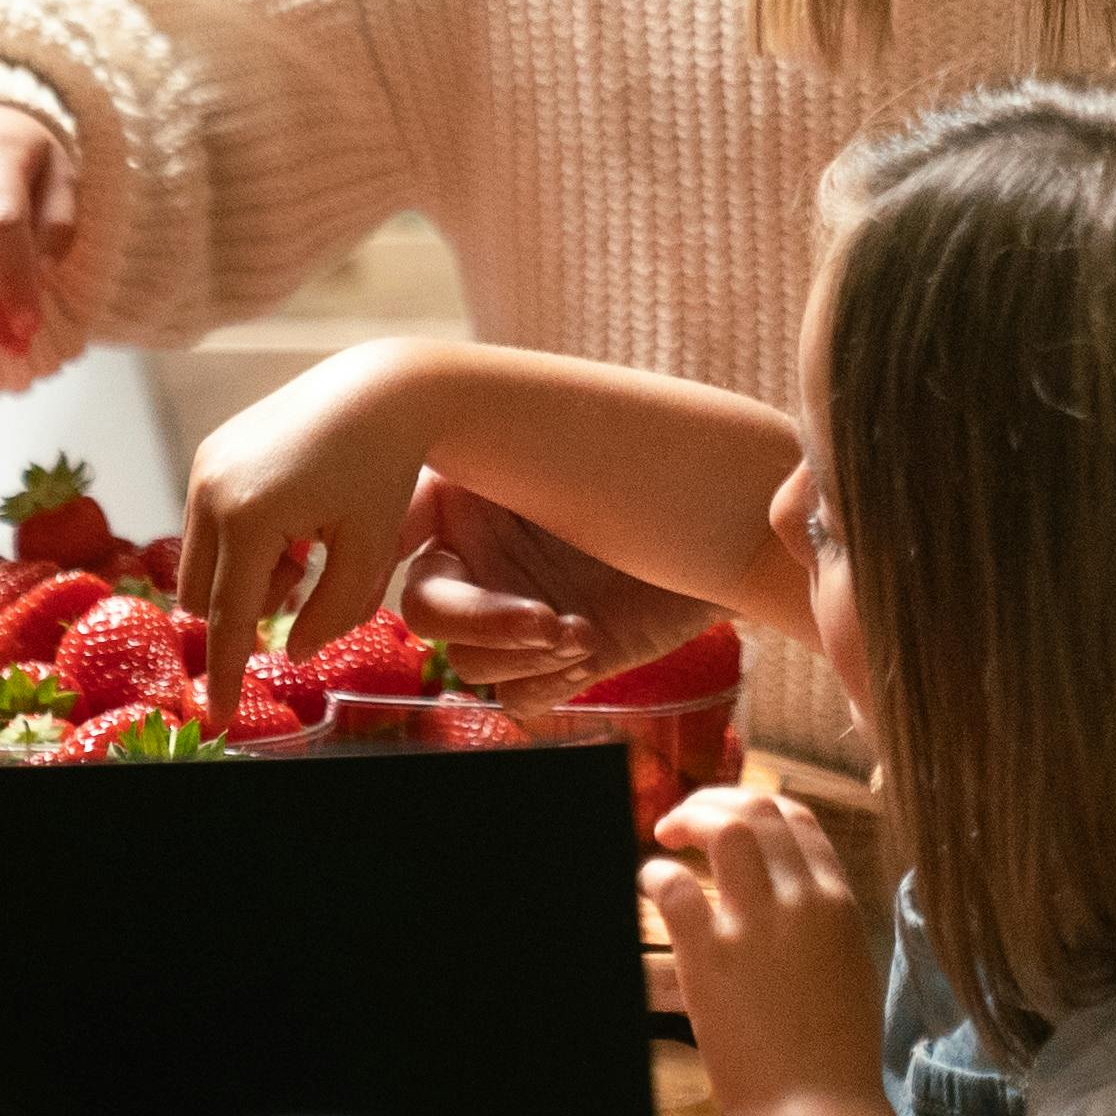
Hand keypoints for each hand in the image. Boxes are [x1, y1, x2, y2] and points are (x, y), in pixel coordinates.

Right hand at [179, 342, 446, 719]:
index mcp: (252, 519)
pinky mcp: (210, 452)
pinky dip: (242, 543)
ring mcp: (205, 467)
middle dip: (246, 608)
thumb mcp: (372, 550)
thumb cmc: (385, 471)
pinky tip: (295, 526)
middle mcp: (212, 491)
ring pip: (201, 561)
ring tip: (306, 551)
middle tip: (303, 583)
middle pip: (205, 594)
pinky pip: (209, 524)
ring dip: (244, 576)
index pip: (230, 619)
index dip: (226, 674)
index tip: (217, 719)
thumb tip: (293, 653)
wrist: (380, 389)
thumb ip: (334, 612)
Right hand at [401, 471, 721, 712]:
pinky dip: (547, 682)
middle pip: (423, 609)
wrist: (732, 523)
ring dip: (523, 654)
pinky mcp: (552, 661)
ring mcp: (514, 613)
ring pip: (466, 662)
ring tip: (583, 630)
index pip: (390, 529)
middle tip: (549, 619)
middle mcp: (479, 558)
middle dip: (482, 622)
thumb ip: (499, 445)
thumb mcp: (573, 444)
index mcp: (464, 497)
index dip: (382, 551)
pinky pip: (514, 695)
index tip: (430, 558)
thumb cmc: (656, 464)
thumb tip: (419, 420)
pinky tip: (592, 647)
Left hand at [642, 786, 888, 1115]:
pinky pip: (675, 889)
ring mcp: (756, 924)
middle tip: (687, 819)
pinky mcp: (711, 956)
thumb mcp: (850, 966)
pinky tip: (650, 883)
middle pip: (761, 811)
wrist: (817, 1106)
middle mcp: (801, 900)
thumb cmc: (836, 1052)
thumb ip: (824, 922)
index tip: (733, 816)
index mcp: (838, 902)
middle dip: (718, 801)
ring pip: (727, 829)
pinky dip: (657, 875)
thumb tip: (793, 897)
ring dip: (691, 819)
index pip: (799, 821)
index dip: (760, 806)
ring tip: (668, 835)